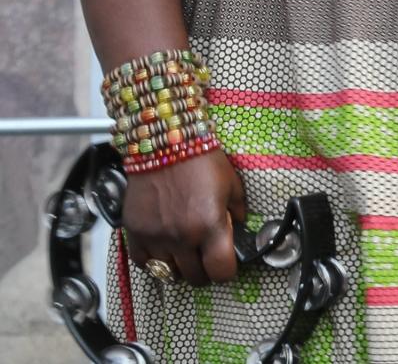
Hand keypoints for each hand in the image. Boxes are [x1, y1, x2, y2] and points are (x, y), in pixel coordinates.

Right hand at [121, 149, 246, 284]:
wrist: (165, 144)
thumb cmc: (202, 161)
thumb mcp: (232, 185)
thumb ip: (237, 213)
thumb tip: (238, 229)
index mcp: (210, 226)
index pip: (220, 271)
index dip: (226, 272)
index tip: (227, 266)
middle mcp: (182, 237)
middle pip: (195, 277)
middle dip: (205, 272)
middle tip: (207, 260)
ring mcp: (156, 237)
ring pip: (169, 273)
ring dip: (180, 268)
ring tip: (186, 255)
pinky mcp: (135, 232)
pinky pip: (143, 262)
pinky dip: (154, 262)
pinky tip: (164, 250)